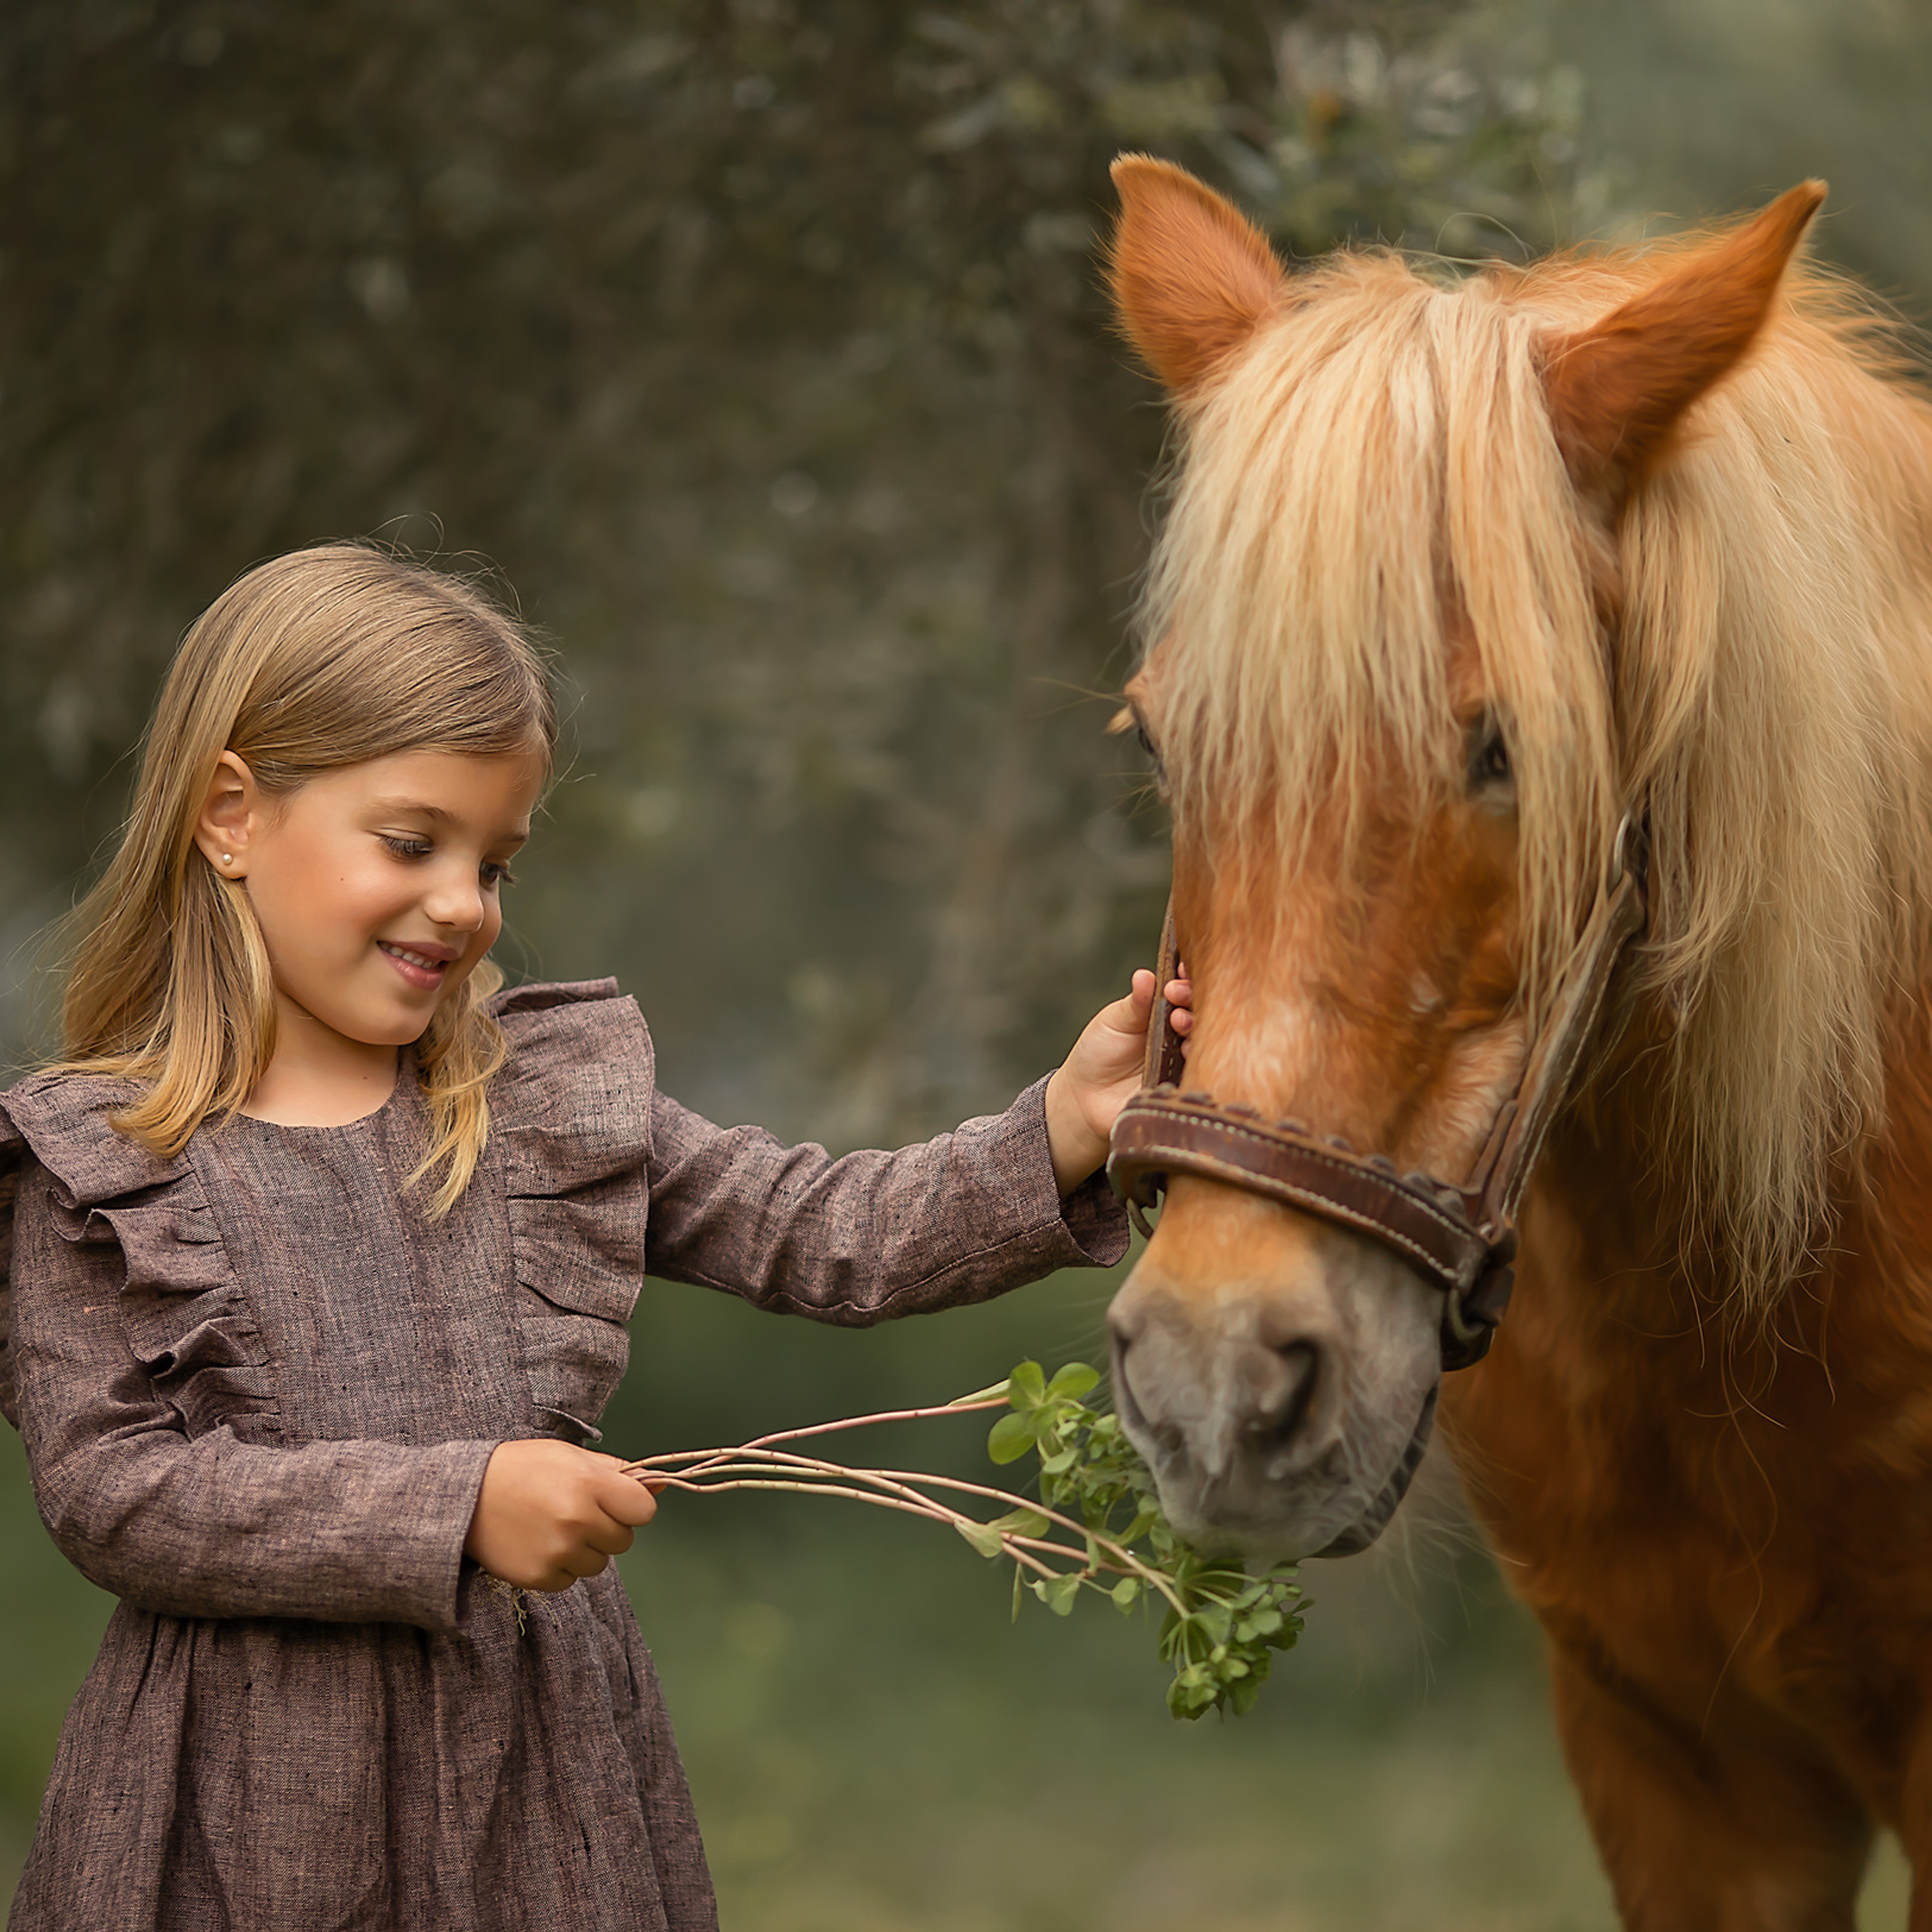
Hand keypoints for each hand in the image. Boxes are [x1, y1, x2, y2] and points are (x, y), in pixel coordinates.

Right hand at [463, 1439, 657, 1591]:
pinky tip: (538, 1544)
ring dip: (584, 1550)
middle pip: (623, 1540)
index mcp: (589, 1483)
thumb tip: (661, 1486)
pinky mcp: (539, 1576)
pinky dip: (560, 1567)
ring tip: (553, 1527)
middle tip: (575, 1512)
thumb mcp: (571, 1456)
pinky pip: (570, 1581)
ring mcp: (558, 1551)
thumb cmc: (522, 1468)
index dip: (631, 1506)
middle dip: (606, 1528)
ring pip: (599, 1564)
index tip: (614, 1501)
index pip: (644, 1510)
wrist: (465, 1496)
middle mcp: (578, 1519)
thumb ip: (618, 1472)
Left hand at [1043, 966, 1192, 1193]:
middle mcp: (1180, 1034)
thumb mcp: (1114, 1021)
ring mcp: (1186, 1060)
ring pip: (1204, 1040)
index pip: (1186, 990)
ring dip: (1195, 1027)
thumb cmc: (1098, 1054)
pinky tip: (1186, 1051)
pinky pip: (1200, 1072)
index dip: (1188, 979)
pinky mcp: (1186, 1086)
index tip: (1180, 974)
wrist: (1085, 1100)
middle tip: (1177, 996)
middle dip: (1193, 999)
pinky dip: (1197, 1059)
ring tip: (1178, 1022)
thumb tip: (1145, 976)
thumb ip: (1135, 1002)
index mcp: (1165, 1011)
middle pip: (1201, 1012)